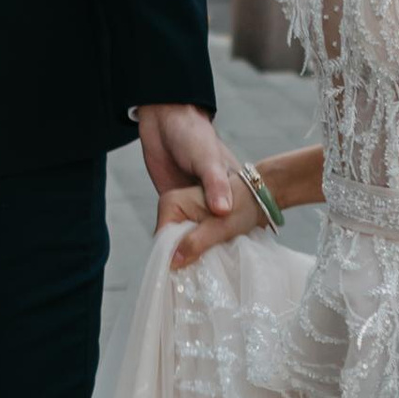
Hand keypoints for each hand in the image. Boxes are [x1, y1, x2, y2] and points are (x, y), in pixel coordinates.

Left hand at [136, 103, 247, 270]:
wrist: (164, 120)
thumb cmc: (194, 136)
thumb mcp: (208, 161)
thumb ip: (216, 185)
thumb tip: (222, 212)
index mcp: (229, 195)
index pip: (234, 226)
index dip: (231, 245)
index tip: (225, 267)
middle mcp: (212, 204)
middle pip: (210, 235)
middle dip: (206, 254)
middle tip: (200, 277)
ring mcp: (191, 205)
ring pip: (190, 235)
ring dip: (185, 250)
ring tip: (183, 275)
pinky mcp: (171, 204)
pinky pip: (171, 229)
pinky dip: (169, 243)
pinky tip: (168, 261)